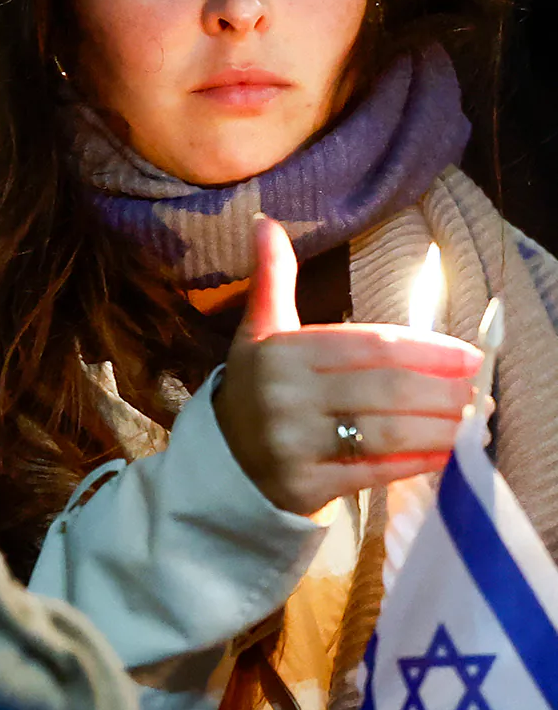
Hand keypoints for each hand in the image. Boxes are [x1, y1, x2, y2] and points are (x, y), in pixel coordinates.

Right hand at [214, 217, 482, 515]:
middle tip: (484, 392)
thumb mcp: (261, 330)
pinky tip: (449, 456)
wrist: (226, 462)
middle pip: (384, 389)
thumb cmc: (260, 387)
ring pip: (384, 433)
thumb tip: (265, 222)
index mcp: (282, 351)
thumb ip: (273, 278)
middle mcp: (284, 396)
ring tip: (477, 424)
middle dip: (443, 390)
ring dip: (440, 429)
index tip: (472, 356)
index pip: (370, 345)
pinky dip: (416, 464)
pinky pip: (373, 473)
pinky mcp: (303, 487)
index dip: (427, 350)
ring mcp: (293, 445)